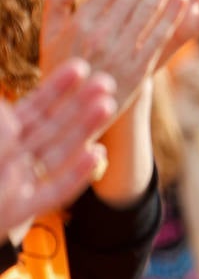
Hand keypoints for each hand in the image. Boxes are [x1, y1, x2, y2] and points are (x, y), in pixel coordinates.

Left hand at [0, 60, 115, 234]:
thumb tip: (10, 113)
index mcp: (4, 140)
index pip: (33, 109)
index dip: (55, 89)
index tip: (79, 68)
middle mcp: (14, 159)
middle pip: (51, 128)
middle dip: (79, 104)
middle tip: (107, 82)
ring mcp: (19, 184)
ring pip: (57, 153)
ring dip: (84, 130)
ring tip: (108, 106)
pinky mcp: (20, 210)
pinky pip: (53, 191)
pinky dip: (76, 174)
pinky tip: (98, 154)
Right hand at [41, 0, 189, 116]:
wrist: (71, 115)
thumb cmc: (61, 69)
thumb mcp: (49, 35)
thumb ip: (59, 1)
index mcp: (80, 21)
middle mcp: (101, 33)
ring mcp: (121, 51)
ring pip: (149, 9)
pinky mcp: (139, 69)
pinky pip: (158, 37)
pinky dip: (172, 17)